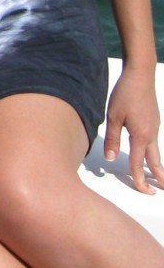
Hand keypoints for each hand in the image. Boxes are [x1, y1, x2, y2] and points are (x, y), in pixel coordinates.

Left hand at [104, 63, 162, 193]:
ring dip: (157, 166)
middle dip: (158, 178)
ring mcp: (155, 128)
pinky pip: (154, 142)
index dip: (139, 178)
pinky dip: (153, 152)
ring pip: (156, 152)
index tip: (143, 191)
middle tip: (159, 191)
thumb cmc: (125, 94)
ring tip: (160, 178)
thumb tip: (108, 158)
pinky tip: (148, 153)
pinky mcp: (154, 121)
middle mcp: (151, 134)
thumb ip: (111, 138)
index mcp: (140, 135)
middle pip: (154, 161)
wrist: (140, 76)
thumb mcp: (113, 116)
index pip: (138, 163)